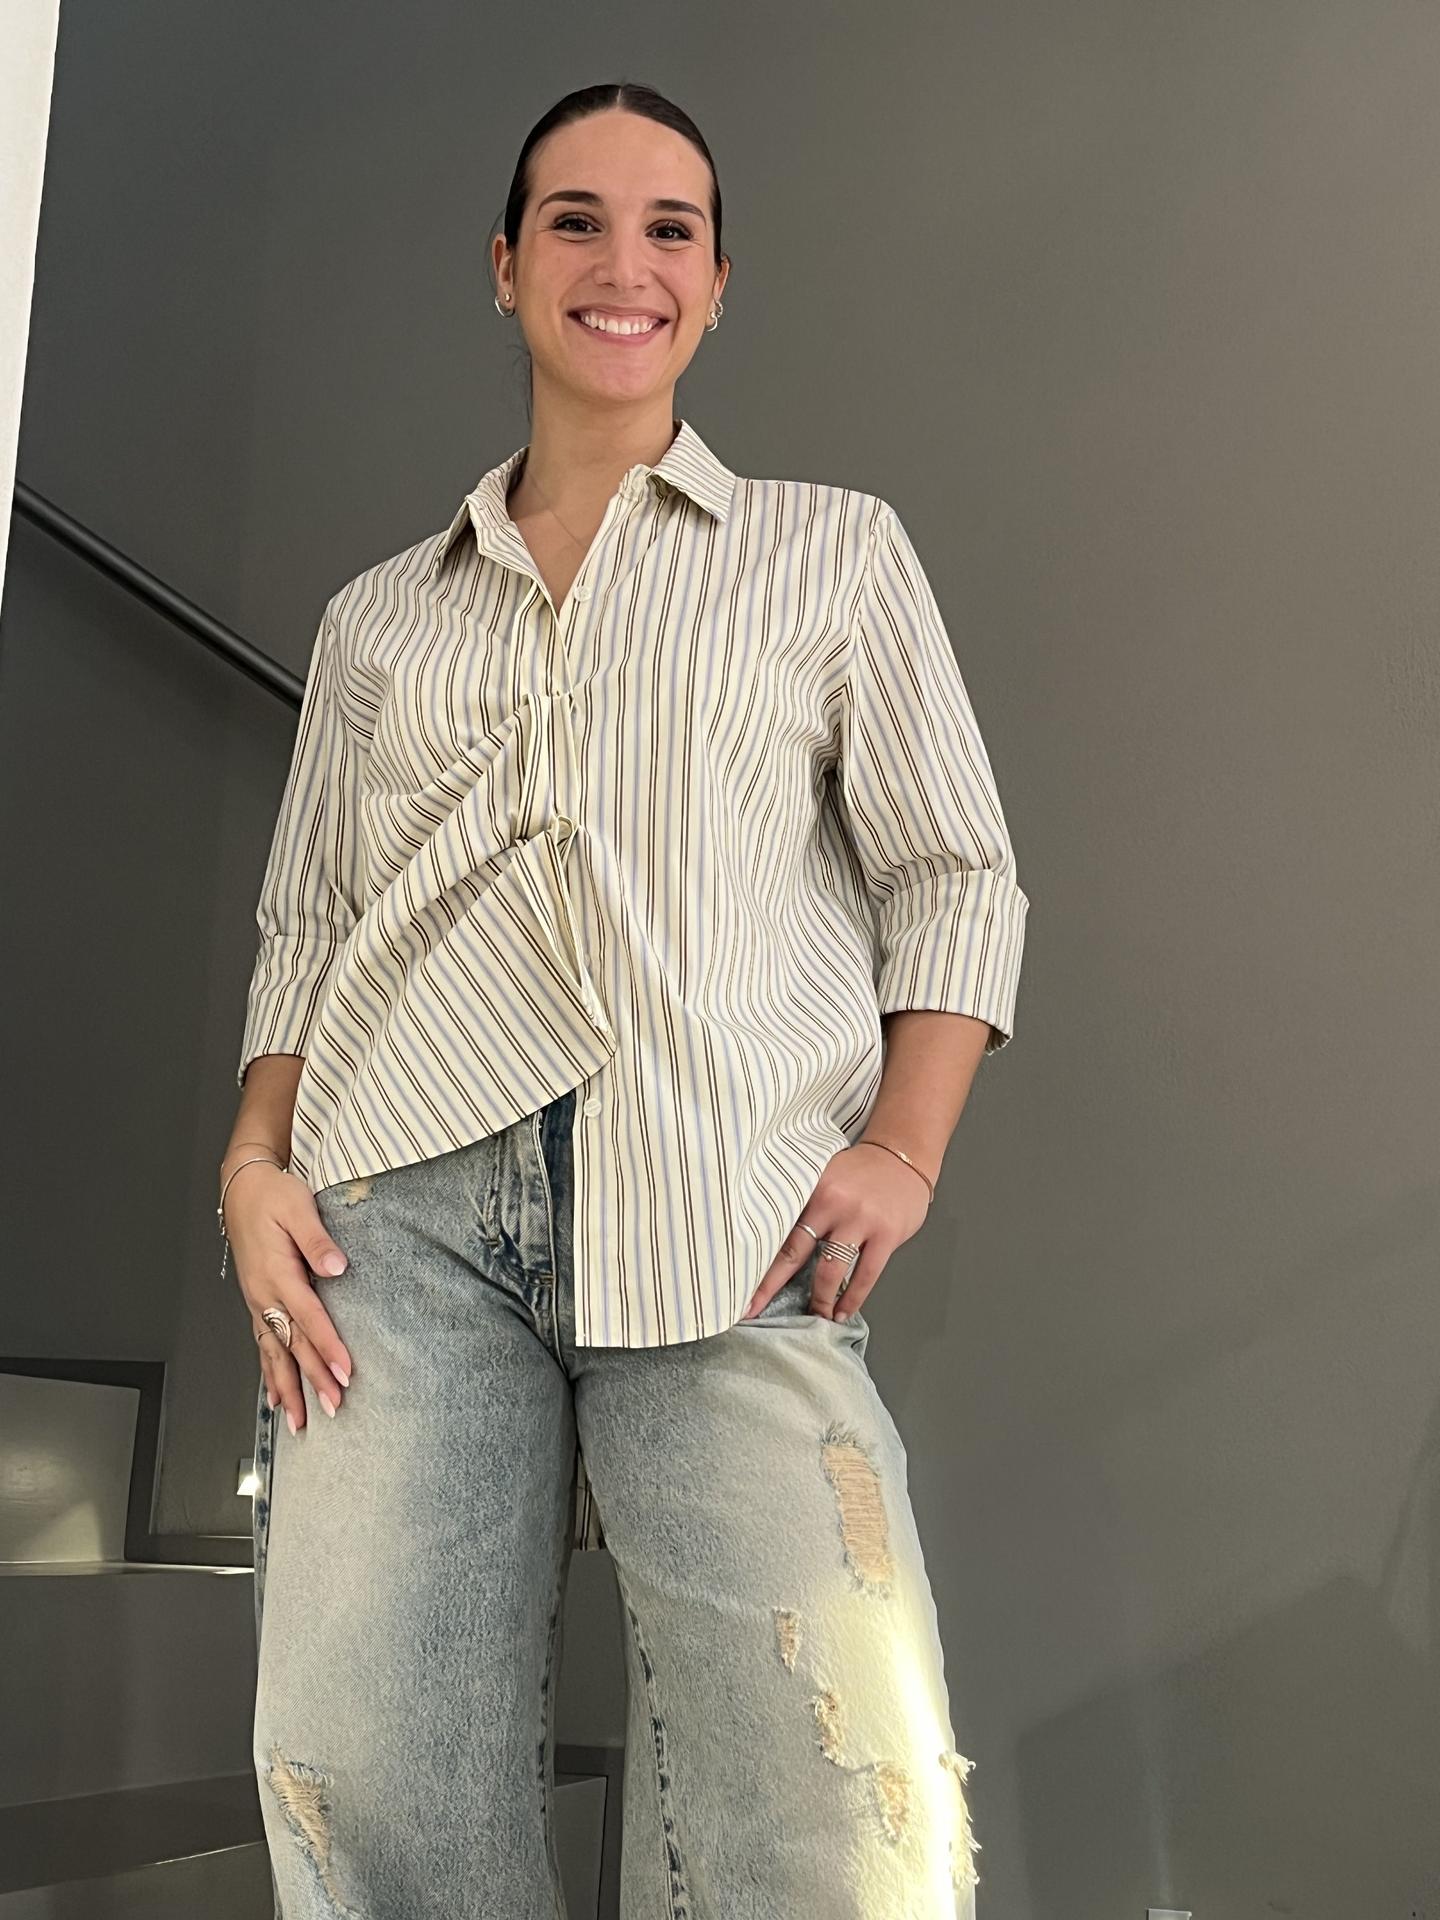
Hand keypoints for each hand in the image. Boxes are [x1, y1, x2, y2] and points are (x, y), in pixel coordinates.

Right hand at [223, 1160, 353, 1434]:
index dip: (327, 1346)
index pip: (308, 1317)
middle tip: (332, 1408)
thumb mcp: (298, 1207)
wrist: (241, 1189)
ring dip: (289, 1388)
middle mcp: (263, 1294)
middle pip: (291, 1345)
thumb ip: (317, 1240)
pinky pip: (262, 1346)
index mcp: (277, 1273)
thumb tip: (336, 1266)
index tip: (345, 1372)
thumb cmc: (271, 1196)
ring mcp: (257, 1301)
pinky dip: (270, 1374)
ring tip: (301, 1422)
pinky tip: (276, 1399)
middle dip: (312, 1380)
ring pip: (273, 1353)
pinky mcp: (257, 1302)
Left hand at [741, 1143, 931, 1321]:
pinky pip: (865, 1275)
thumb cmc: (858, 1171)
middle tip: (753, 1310)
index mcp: (809, 1187)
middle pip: (793, 1252)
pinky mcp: (886, 1234)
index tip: (739, 1287)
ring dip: (821, 1300)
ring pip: (831, 1270)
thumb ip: (802, 1204)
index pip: (775, 1230)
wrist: (902, 1156)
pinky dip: (852, 1298)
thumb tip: (772, 1242)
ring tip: (816, 1317)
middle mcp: (831, 1203)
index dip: (756, 1261)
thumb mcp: (823, 1176)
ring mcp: (860, 1220)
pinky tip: (843, 1312)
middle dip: (771, 1286)